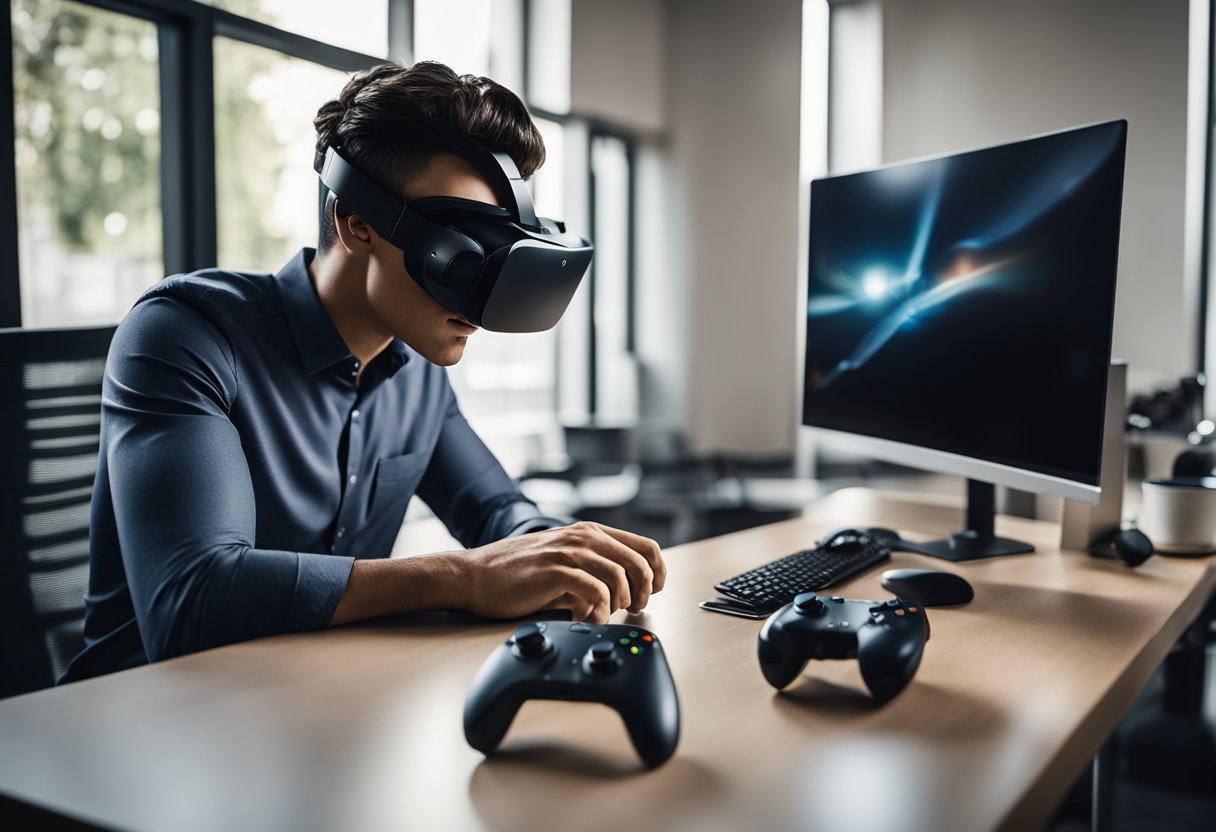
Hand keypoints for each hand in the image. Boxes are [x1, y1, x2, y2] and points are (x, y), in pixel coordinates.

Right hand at [460, 521, 666, 622]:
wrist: (475, 575)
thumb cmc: (517, 573)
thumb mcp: (562, 560)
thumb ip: (592, 568)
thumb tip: (625, 590)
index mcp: (590, 532)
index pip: (645, 545)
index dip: (658, 571)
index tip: (655, 591)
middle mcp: (584, 537)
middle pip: (639, 561)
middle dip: (645, 591)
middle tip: (636, 609)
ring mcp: (569, 551)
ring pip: (620, 576)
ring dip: (622, 601)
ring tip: (609, 614)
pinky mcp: (555, 571)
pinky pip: (595, 591)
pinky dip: (600, 609)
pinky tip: (590, 617)